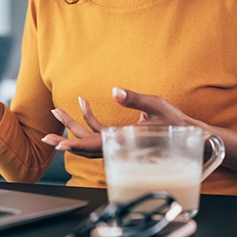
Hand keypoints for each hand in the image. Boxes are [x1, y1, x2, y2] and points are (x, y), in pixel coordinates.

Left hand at [41, 88, 201, 158]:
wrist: (190, 138)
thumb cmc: (175, 123)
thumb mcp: (157, 106)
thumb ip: (135, 99)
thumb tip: (115, 91)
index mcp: (125, 141)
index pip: (95, 146)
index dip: (76, 145)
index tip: (59, 145)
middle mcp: (119, 146)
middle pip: (86, 145)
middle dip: (65, 138)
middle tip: (45, 135)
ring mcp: (118, 143)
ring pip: (90, 139)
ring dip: (73, 126)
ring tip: (57, 110)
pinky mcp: (121, 138)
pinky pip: (99, 132)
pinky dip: (89, 119)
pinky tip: (83, 103)